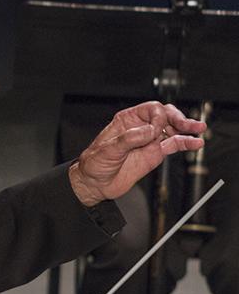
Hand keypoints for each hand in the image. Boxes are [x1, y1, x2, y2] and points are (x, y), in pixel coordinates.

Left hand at [69, 101, 204, 205]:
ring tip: (198, 129)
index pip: (151, 109)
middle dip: (178, 118)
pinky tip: (195, 142)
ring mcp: (149, 141)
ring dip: (186, 128)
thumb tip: (149, 131)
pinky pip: (174, 145)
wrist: (94, 184)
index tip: (155, 130)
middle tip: (186, 124)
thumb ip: (129, 138)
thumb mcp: (108, 149)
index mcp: (127, 121)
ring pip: (172, 129)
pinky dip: (186, 143)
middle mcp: (140, 128)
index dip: (158, 117)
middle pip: (165, 115)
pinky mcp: (154, 154)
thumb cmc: (94, 164)